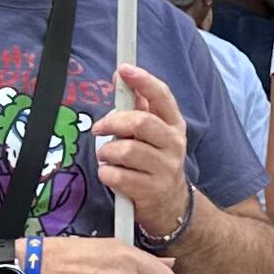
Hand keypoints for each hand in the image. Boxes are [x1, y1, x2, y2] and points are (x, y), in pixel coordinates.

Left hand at [93, 63, 193, 231]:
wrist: (171, 204)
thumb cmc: (155, 161)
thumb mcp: (153, 133)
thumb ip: (138, 105)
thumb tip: (120, 76)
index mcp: (173, 125)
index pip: (162, 96)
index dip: (143, 80)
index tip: (124, 69)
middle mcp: (173, 144)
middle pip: (141, 123)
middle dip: (113, 122)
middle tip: (99, 128)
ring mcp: (165, 168)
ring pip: (126, 150)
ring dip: (107, 153)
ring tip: (107, 158)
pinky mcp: (150, 191)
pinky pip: (117, 176)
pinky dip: (106, 174)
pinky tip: (111, 175)